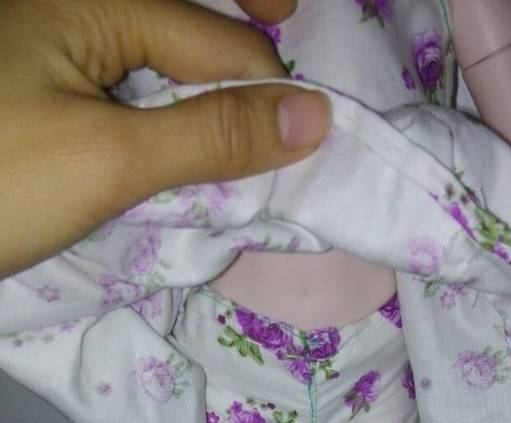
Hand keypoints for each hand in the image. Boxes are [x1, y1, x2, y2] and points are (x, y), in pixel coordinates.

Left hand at [0, 0, 330, 277]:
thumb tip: (313, 116)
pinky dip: (153, 117)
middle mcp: (70, 13)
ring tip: (248, 118)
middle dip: (237, 61)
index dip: (269, 87)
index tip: (318, 140)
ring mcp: (47, 53)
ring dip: (198, 92)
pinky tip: (174, 141)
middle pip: (181, 31)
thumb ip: (212, 135)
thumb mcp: (109, 161)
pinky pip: (113, 90)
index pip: (210, 40)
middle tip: (293, 77)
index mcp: (87, 2)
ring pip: (149, 60)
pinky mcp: (34, 98)